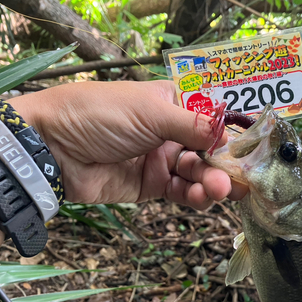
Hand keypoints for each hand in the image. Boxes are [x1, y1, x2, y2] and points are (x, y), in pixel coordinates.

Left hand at [9, 80, 247, 209]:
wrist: (53, 149)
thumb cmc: (100, 114)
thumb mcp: (150, 112)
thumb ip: (192, 126)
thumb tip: (226, 135)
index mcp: (171, 104)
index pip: (210, 120)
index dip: (229, 135)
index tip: (248, 152)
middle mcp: (169, 131)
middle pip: (208, 150)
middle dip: (222, 165)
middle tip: (238, 181)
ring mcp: (160, 159)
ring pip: (197, 173)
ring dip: (211, 182)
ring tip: (220, 190)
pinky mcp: (150, 185)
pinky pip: (180, 191)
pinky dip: (194, 196)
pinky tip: (204, 198)